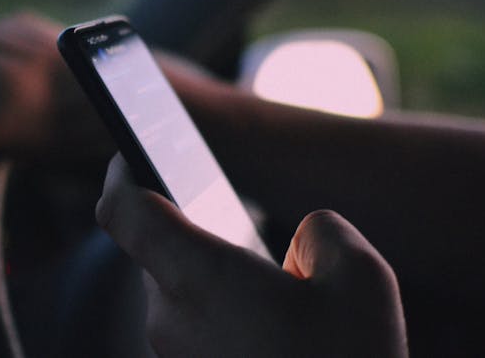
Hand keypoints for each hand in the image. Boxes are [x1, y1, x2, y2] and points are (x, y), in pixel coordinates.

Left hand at [98, 154, 407, 357]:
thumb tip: (302, 241)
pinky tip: (258, 302)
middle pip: (154, 245)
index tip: (130, 147)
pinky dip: (213, 297)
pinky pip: (189, 317)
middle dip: (184, 218)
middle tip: (208, 189)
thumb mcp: (363, 279)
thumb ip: (325, 233)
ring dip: (206, 262)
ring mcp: (176, 352)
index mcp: (200, 279)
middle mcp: (171, 317)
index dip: (121, 170)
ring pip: (175, 283)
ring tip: (250, 253)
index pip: (124, 211)